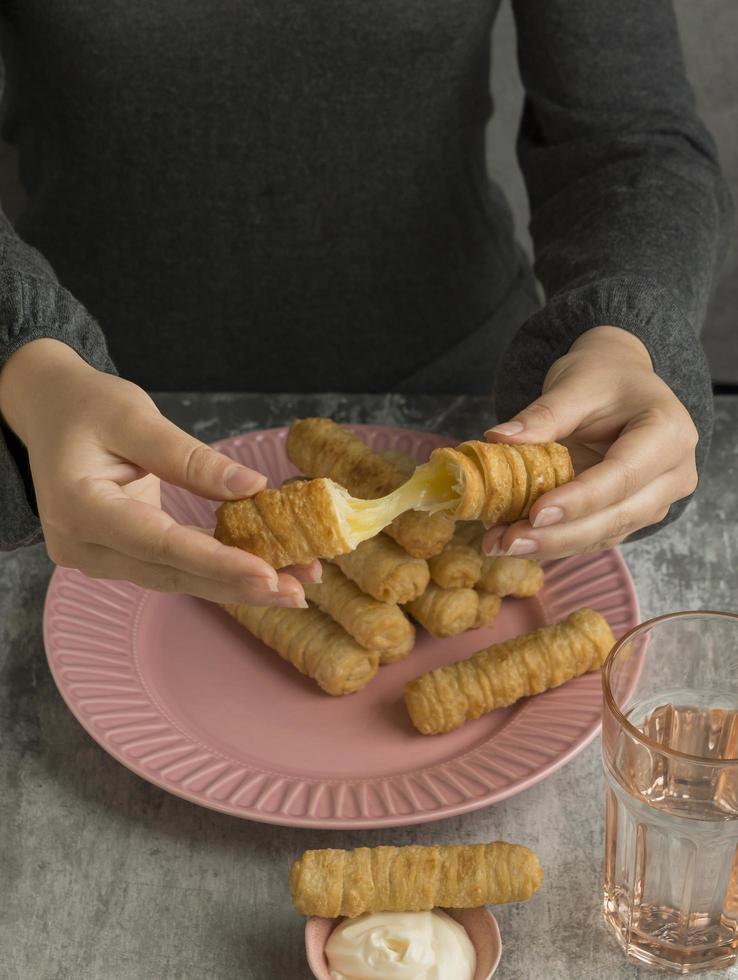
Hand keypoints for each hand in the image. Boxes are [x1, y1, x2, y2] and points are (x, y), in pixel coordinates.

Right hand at [0, 339, 318, 603]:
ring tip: (294, 587)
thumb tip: (252, 488)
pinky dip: (216, 569)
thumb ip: (190, 457)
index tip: (269, 573)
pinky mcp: (117, 555)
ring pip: (176, 578)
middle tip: (298, 591)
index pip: (160, 544)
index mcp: (79, 508)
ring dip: (235, 583)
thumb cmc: (85, 405)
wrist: (49, 411)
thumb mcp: (134, 416)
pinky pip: (172, 567)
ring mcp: (97, 556)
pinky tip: (261, 571)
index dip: (218, 562)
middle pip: (173, 573)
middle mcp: (84, 545)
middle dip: (239, 584)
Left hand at [483, 326, 698, 558]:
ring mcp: (657, 499)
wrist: (620, 380)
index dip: (579, 500)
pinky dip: (555, 541)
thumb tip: (497, 440)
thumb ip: (541, 416)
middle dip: (559, 535)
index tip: (535, 514)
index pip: (623, 476)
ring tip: (499, 544)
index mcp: (667, 433)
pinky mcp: (632, 514)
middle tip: (508, 541)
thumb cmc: (603, 377)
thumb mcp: (573, 386)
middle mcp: (672, 474)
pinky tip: (517, 541)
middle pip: (617, 516)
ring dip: (551, 545)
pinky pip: (595, 535)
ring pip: (605, 534)